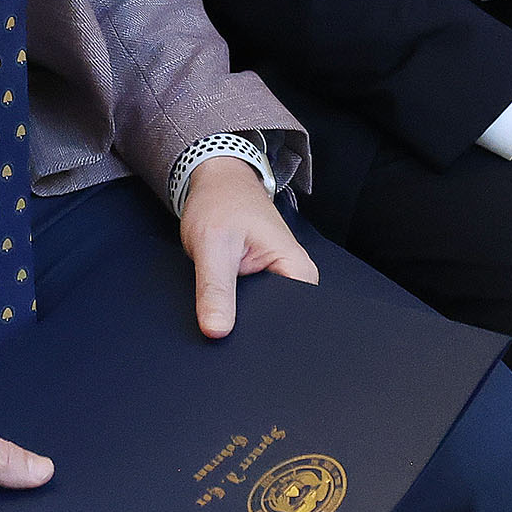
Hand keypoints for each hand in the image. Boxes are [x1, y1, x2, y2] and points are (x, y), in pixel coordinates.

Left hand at [175, 157, 316, 336]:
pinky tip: (220, 292)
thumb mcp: (213, 245)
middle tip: (219, 303)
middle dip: (244, 321)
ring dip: (236, 311)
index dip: (260, 328)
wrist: (216, 182)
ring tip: (220, 288)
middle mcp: (294, 276)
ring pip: (259, 315)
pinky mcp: (262, 281)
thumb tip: (216, 329)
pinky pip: (249, 305)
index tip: (232, 324)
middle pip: (275, 320)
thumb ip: (215, 290)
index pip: (291, 318)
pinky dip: (231, 303)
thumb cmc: (221, 201)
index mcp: (298, 269)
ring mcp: (278, 279)